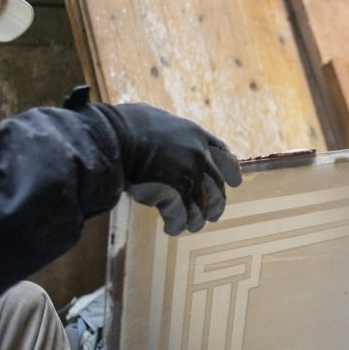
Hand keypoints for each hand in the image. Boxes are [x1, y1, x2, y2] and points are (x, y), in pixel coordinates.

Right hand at [92, 103, 241, 234]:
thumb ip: (171, 136)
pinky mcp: (174, 192)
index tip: (235, 183)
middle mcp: (199, 155)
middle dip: (215, 204)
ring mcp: (189, 174)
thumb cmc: (126, 125)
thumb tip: (167, 145)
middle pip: (216, 187)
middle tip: (212, 216)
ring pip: (202, 207)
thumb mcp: (157, 120)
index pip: (223, 155)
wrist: (113, 134)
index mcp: (196, 135)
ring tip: (189, 226)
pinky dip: (177, 225)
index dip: (231, 171)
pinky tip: (171, 229)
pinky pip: (182, 216)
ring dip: (196, 220)